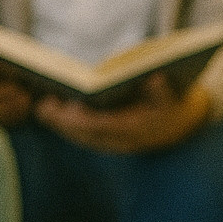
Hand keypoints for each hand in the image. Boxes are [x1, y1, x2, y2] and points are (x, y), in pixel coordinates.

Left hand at [35, 76, 210, 153]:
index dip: (84, 118)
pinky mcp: (104, 140)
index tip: (69, 105)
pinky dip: (64, 125)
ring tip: (42, 106)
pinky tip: (50, 111)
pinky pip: (80, 135)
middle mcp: (120, 142)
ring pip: (79, 137)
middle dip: (62, 121)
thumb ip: (163, 91)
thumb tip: (155, 78)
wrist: (179, 128)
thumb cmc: (173, 107)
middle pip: (85, 134)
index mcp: (135, 131)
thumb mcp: (173, 98)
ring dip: (59, 124)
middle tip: (44, 105)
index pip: (104, 127)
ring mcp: (111, 144)